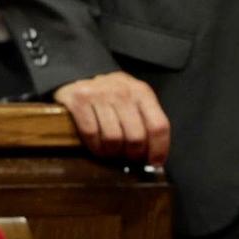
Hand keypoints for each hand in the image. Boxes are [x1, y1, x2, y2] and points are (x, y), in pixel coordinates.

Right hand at [52, 71, 170, 166]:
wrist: (80, 75)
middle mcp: (123, 91)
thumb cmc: (112, 96)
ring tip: (111, 151)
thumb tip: (154, 158)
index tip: (154, 163)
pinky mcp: (79, 100)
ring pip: (113, 139)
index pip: (158, 126)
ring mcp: (100, 94)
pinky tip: (97, 146)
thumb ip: (146, 123)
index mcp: (142, 92)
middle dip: (133, 154)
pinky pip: (91, 134)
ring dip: (112, 152)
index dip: (158, 149)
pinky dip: (95, 146)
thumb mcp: (134, 101)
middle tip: (128, 157)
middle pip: (136, 137)